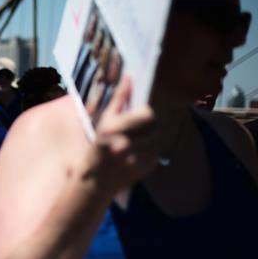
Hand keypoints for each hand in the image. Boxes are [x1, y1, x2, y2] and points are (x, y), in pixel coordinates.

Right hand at [81, 78, 159, 194]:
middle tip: (148, 123)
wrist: (97, 181)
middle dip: (154, 123)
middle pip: (156, 125)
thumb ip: (119, 99)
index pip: (148, 114)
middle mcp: (125, 144)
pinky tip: (142, 151)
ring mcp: (137, 157)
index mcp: (113, 129)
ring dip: (155, 135)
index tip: (150, 108)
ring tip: (143, 137)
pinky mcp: (147, 167)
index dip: (152, 110)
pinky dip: (153, 148)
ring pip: (160, 137)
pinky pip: (159, 150)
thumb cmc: (99, 147)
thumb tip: (130, 77)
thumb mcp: (104, 121)